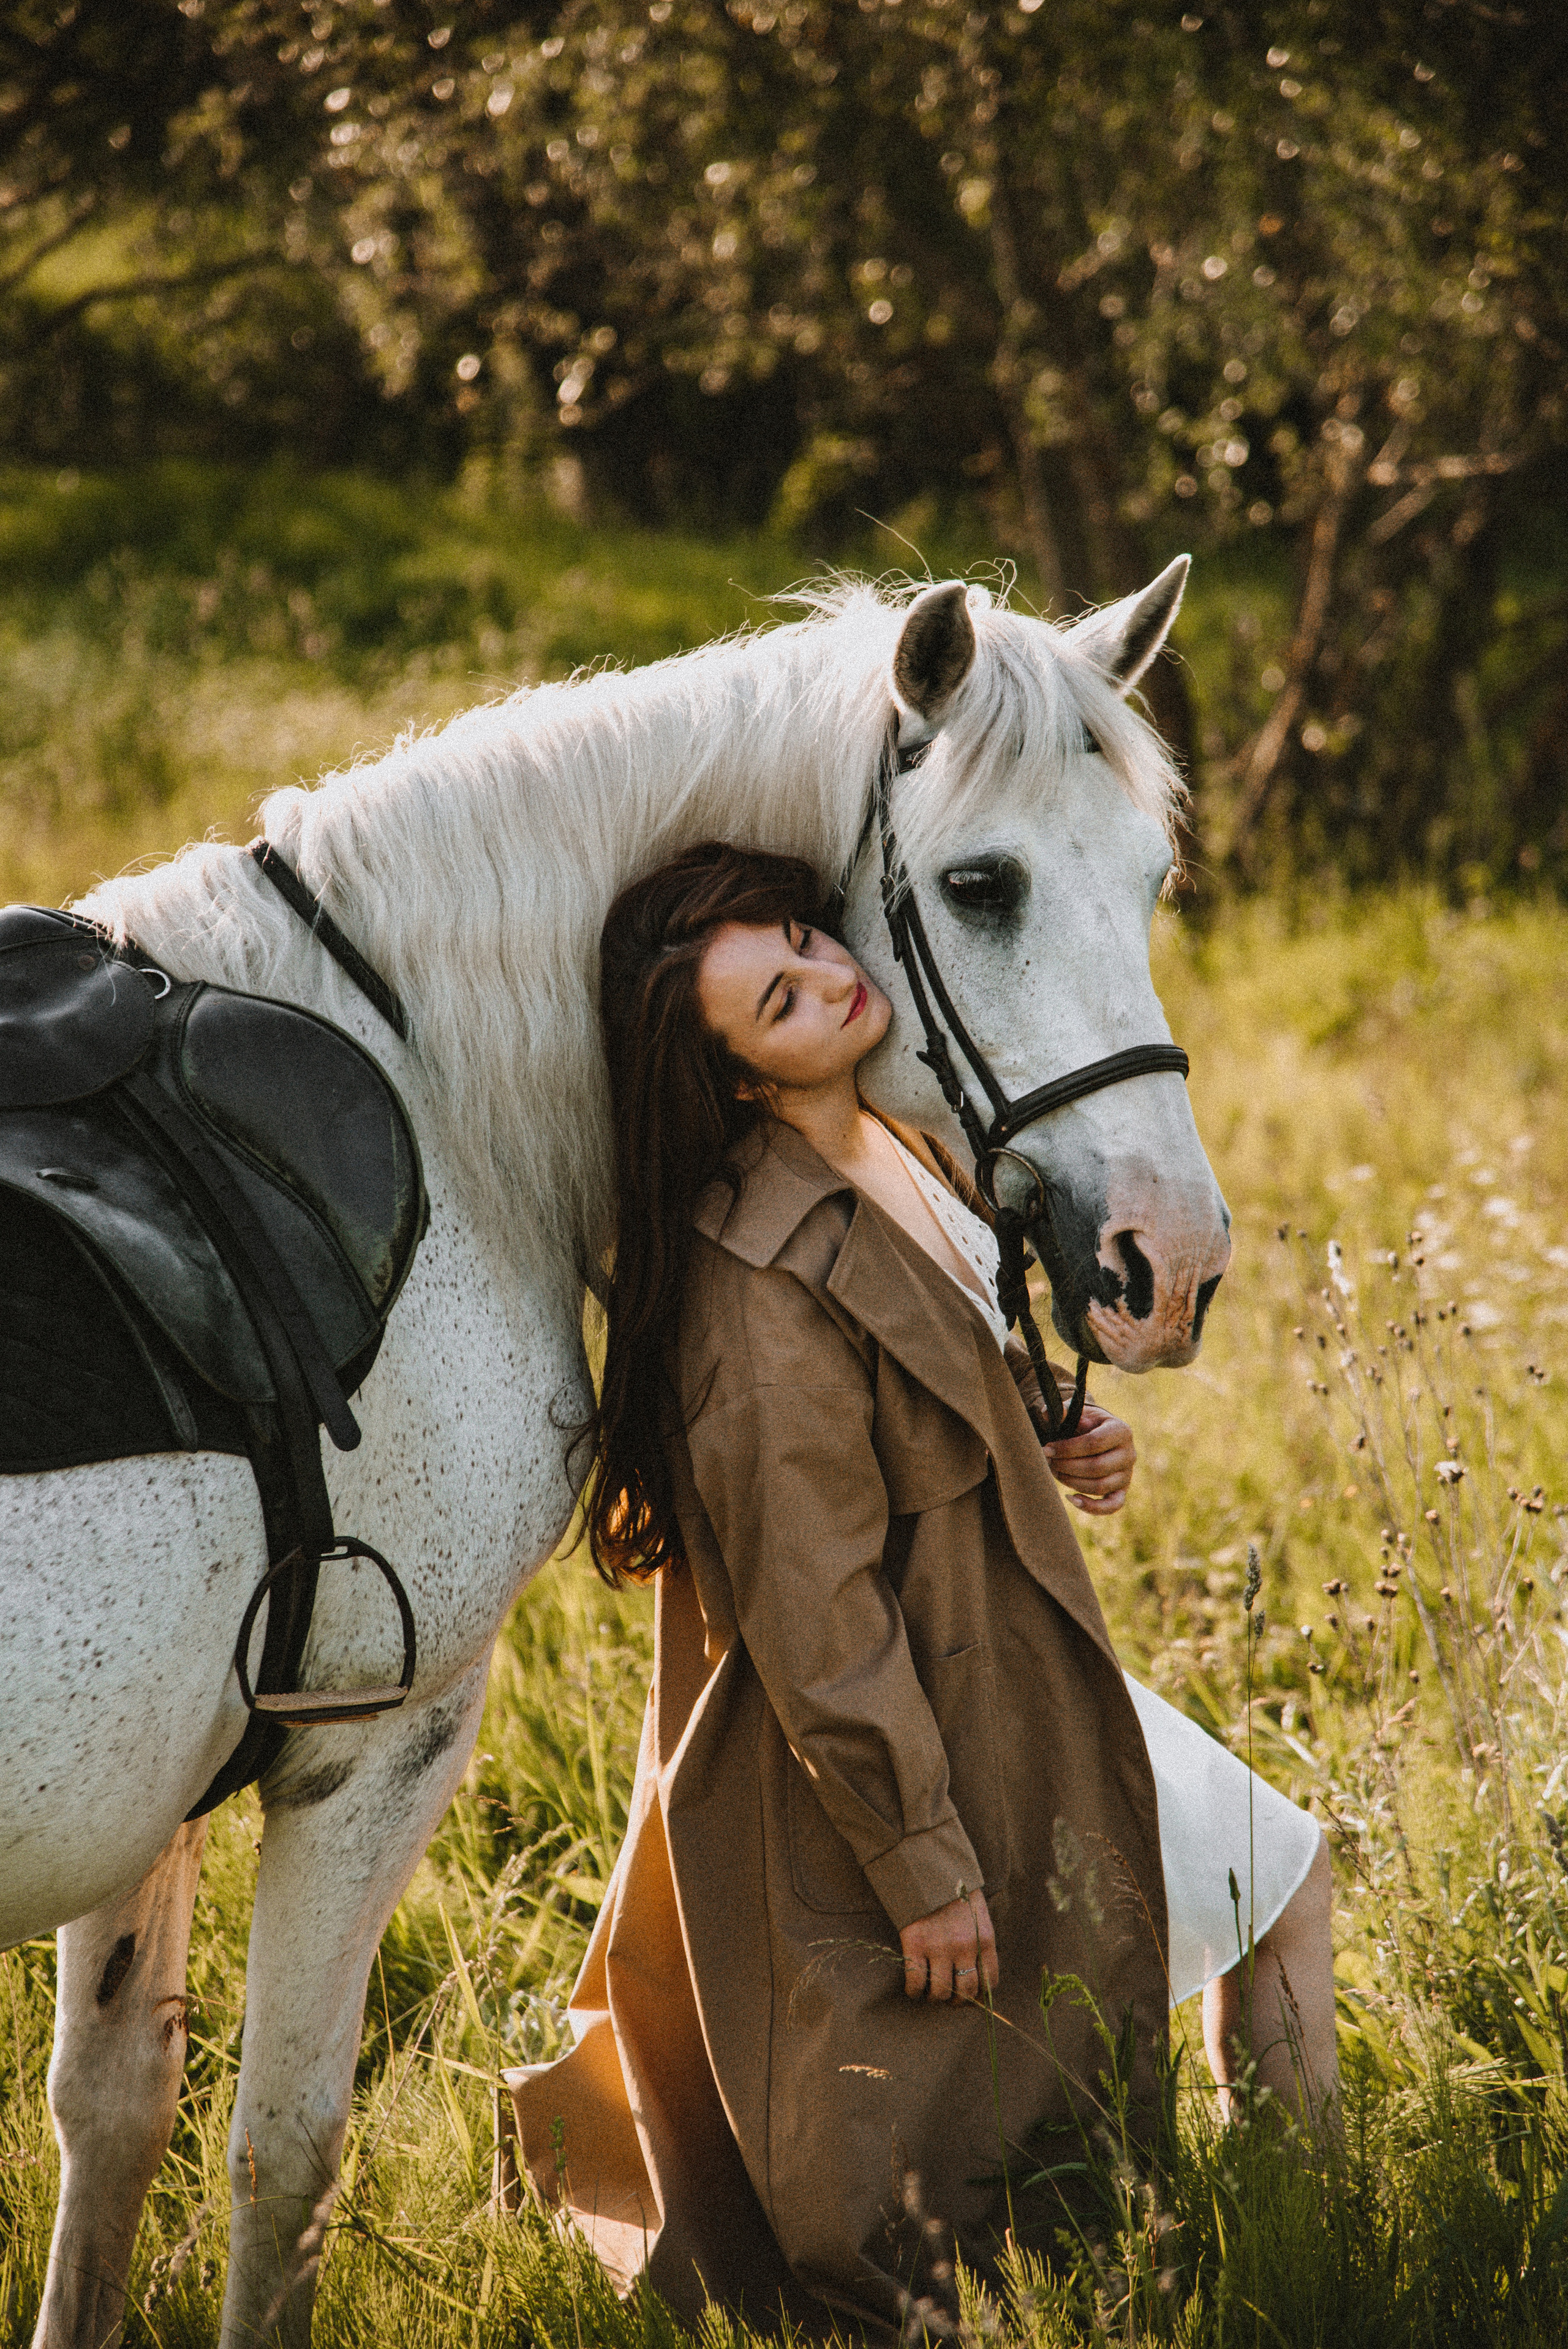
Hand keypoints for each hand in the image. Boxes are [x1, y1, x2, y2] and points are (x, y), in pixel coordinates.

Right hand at [899, 1888, 998, 2002]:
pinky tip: (914, 1989)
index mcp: (985, 1938)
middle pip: (966, 1991)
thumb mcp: (978, 1914)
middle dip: (958, 2001)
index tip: (970, 1995)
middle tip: (949, 1997)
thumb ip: (979, 1942)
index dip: (979, 1994)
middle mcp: (965, 1946)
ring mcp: (939, 1946)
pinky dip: (914, 1991)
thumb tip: (975, 1973)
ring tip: (930, 1991)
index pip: (990, 1982)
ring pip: (941, 1992)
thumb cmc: (954, 1891)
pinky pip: (916, 1982)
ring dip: (935, 1997)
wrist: (927, 1867)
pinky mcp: (915, 1944)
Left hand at [1043, 1404, 1134, 1514]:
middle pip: (1097, 1467)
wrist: (1098, 1435)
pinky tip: (1071, 1498)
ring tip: (1055, 1472)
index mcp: (1121, 1430)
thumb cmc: (1084, 1423)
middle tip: (1048, 1462)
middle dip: (1067, 1466)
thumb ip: (1063, 1412)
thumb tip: (1046, 1414)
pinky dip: (1091, 1507)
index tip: (1047, 1449)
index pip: (1094, 1443)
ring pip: (1100, 1486)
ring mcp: (1127, 1474)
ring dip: (1073, 1482)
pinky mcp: (1121, 1491)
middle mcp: (1129, 1454)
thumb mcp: (1077, 1412)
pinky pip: (1111, 1506)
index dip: (1068, 1448)